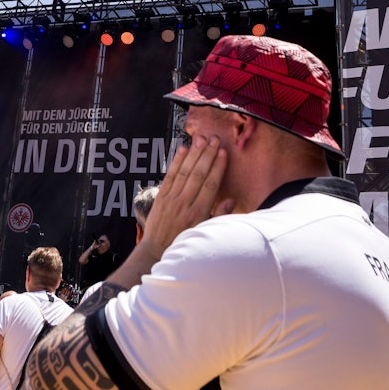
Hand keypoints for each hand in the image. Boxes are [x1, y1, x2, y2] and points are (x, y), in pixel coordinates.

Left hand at [140, 135, 230, 256]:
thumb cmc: (184, 241)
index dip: (218, 167)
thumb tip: (231, 200)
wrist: (157, 250)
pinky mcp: (161, 196)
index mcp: (199, 213)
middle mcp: (185, 204)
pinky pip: (170, 175)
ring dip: (193, 154)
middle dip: (207, 155)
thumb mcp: (205, 231)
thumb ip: (219, 215)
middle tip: (214, 139)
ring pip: (185, 172)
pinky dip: (176, 161)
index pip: (211, 185)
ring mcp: (171, 199)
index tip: (223, 153)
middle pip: (198, 174)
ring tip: (201, 139)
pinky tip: (183, 149)